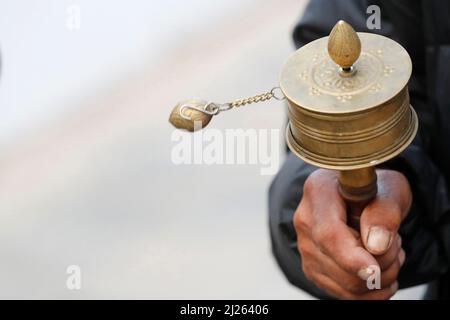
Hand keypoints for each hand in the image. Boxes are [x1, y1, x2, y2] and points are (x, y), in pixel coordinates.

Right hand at [293, 169, 411, 298]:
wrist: (362, 199)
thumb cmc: (375, 191)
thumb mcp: (391, 189)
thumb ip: (385, 212)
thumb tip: (376, 244)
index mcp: (319, 192)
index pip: (328, 234)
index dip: (351, 257)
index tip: (374, 270)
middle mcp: (306, 221)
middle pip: (339, 265)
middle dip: (381, 265)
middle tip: (395, 243)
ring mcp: (306, 247)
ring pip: (346, 285)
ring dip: (380, 277)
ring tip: (388, 251)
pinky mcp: (312, 268)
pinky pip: (346, 295)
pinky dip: (371, 289)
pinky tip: (379, 267)